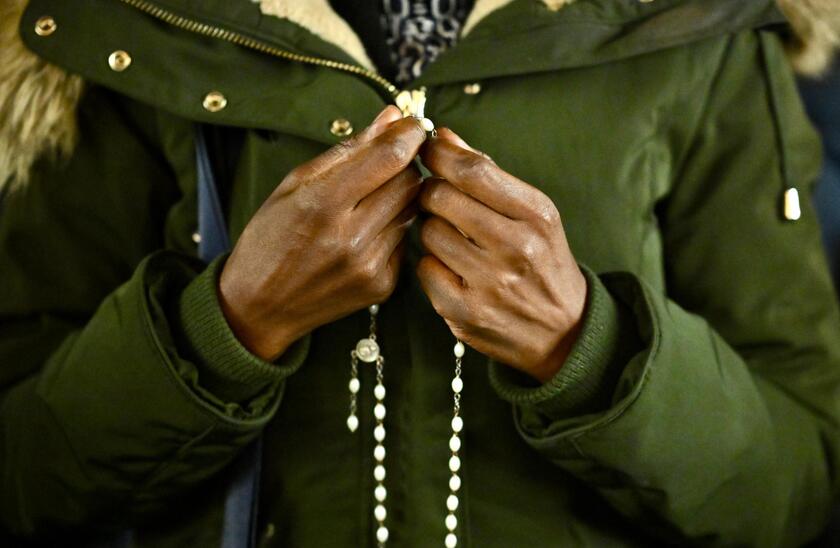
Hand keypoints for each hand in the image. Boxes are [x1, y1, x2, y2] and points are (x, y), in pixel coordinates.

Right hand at [219, 106, 426, 359]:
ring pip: (411, 210)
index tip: (414, 125)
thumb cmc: (271, 238)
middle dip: (404, 164)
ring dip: (399, 197)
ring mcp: (370, 264)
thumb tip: (390, 118)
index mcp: (322, 204)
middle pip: (409, 181)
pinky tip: (365, 233)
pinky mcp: (383, 285)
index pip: (389, 157)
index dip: (409, 134)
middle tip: (387, 161)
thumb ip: (348, 150)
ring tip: (368, 200)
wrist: (260, 307)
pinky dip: (392, 228)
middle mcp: (350, 237)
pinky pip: (404, 240)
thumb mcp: (294, 184)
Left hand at [417, 129, 587, 382]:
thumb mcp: (533, 213)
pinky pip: (424, 268)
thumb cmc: (543, 262)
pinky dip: (432, 264)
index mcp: (536, 215)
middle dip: (431, 192)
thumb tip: (444, 137)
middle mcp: (515, 248)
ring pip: (428, 233)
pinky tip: (451, 268)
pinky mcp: (465, 312)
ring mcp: (489, 283)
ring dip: (432, 229)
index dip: (440, 154)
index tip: (427, 149)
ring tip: (452, 238)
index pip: (473, 170)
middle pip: (441, 197)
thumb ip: (488, 173)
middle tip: (439, 199)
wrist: (564, 331)